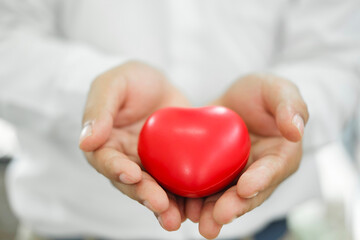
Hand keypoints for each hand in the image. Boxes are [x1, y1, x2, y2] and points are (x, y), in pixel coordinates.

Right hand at [79, 61, 189, 230]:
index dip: (117, 169)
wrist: (157, 83)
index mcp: (104, 144)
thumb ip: (99, 109)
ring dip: (166, 205)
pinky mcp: (171, 164)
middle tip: (161, 206)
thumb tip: (86, 141)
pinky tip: (197, 205)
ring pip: (155, 188)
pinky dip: (186, 195)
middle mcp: (125, 160)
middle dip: (145, 195)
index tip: (133, 174)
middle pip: (132, 183)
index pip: (107, 161)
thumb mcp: (112, 84)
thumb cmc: (130, 80)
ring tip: (179, 218)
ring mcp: (149, 164)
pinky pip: (177, 181)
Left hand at [185, 74, 308, 238]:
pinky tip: (181, 206)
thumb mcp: (278, 90)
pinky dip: (193, 197)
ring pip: (224, 196)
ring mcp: (234, 174)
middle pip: (247, 193)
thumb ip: (290, 106)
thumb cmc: (262, 93)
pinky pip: (203, 185)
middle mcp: (258, 172)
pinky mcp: (212, 171)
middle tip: (218, 217)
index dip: (261, 180)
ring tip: (199, 221)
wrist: (236, 98)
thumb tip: (296, 131)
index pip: (273, 170)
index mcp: (280, 156)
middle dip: (234, 206)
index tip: (246, 188)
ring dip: (212, 210)